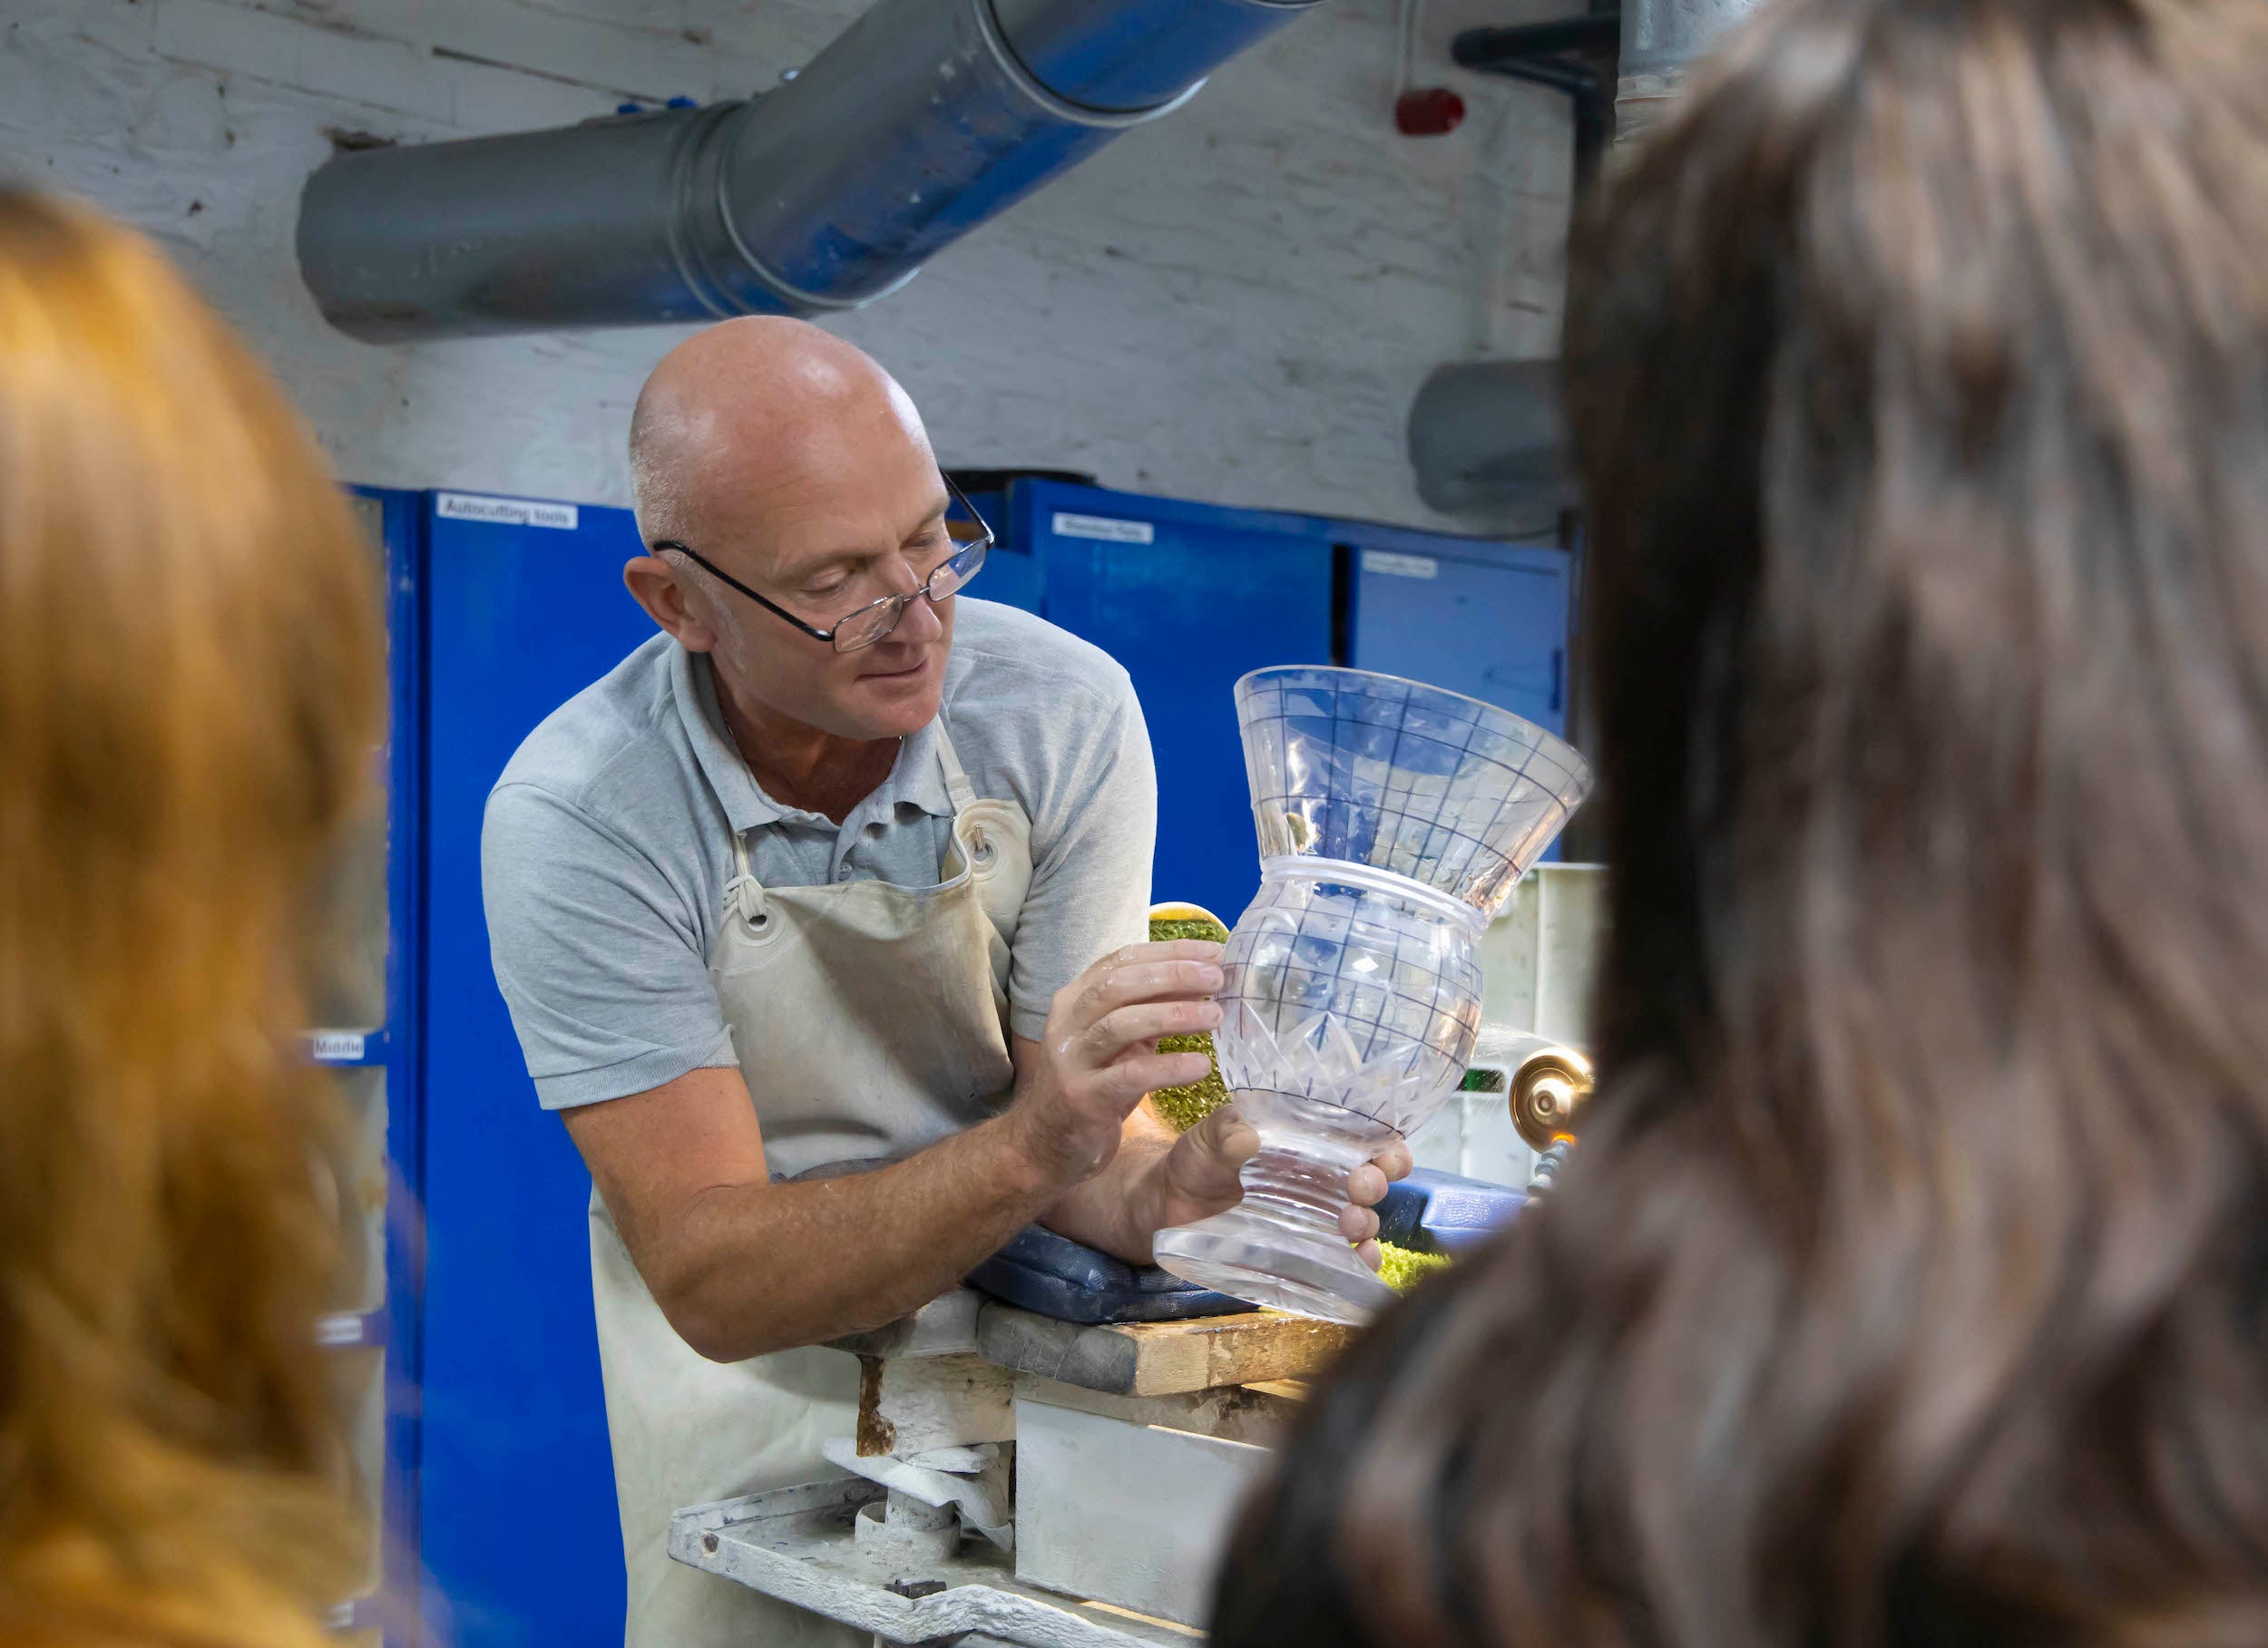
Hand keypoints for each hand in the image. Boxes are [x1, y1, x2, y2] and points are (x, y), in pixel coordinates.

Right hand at [1003, 940, 1223, 1188]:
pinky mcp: (1082, 1097)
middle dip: (1172, 975)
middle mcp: (1067, 1022)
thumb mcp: (1120, 1042)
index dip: (1169, 952)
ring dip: (1174, 1015)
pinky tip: (1200, 1066)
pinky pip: (1130, 1075)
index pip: (1122, 960)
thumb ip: (1150, 1010)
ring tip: (1216, 1017)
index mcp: (1075, 999)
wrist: (1043, 1143)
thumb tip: (1201, 982)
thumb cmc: (1090, 1084)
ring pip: (1121, 1023)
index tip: (1212, 952)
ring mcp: (1071, 1060)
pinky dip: (1169, 1067)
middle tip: (1217, 979)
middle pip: (1119, 984)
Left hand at [1141, 1108, 1415, 1270]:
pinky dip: (1359, 1262)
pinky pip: (1343, 1262)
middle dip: (1375, 1183)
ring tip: (1349, 1223)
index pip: (1364, 1140)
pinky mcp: (1302, 1256)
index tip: (1387, 1155)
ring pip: (1362, 1222)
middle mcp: (1321, 1182)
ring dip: (1367, 1222)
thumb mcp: (1207, 1139)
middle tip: (1361, 1187)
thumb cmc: (1196, 1161)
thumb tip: (1247, 1137)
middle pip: (1371, 1181)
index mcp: (1309, 1144)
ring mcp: (1314, 1221)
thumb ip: (1225, 1132)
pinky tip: (1358, 1257)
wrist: (1167, 1206)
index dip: (1386, 1147)